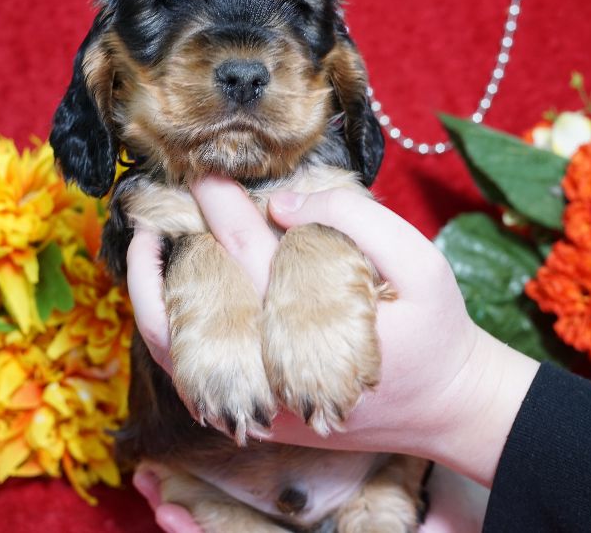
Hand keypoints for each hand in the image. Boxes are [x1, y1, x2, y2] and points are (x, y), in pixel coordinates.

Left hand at [126, 176, 538, 524]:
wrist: (449, 407)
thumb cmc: (438, 328)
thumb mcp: (422, 260)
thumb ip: (355, 220)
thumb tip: (282, 205)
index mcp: (315, 331)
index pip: (249, 255)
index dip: (222, 207)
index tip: (207, 170)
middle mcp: (275, 376)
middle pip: (202, 295)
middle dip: (181, 234)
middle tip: (171, 192)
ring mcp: (260, 406)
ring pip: (176, 350)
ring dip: (149, 291)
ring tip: (142, 242)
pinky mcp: (257, 419)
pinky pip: (192, 374)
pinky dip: (169, 329)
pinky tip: (166, 288)